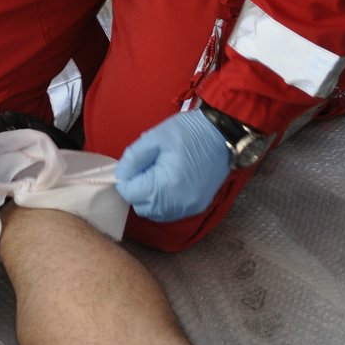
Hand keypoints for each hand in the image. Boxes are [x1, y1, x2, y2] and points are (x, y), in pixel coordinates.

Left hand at [114, 110, 229, 221]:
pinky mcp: (198, 206)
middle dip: (137, 190)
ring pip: (156, 213)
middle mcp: (178, 203)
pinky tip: (167, 184)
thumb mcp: (155, 137)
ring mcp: (189, 207)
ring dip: (149, 198)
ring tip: (156, 175)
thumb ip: (134, 157)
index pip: (131, 194)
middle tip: (145, 169)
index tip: (133, 166)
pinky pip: (171, 212)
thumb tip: (121, 174)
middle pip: (141, 207)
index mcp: (166, 185)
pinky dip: (164, 202)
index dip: (127, 179)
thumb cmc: (189, 132)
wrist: (223, 134)